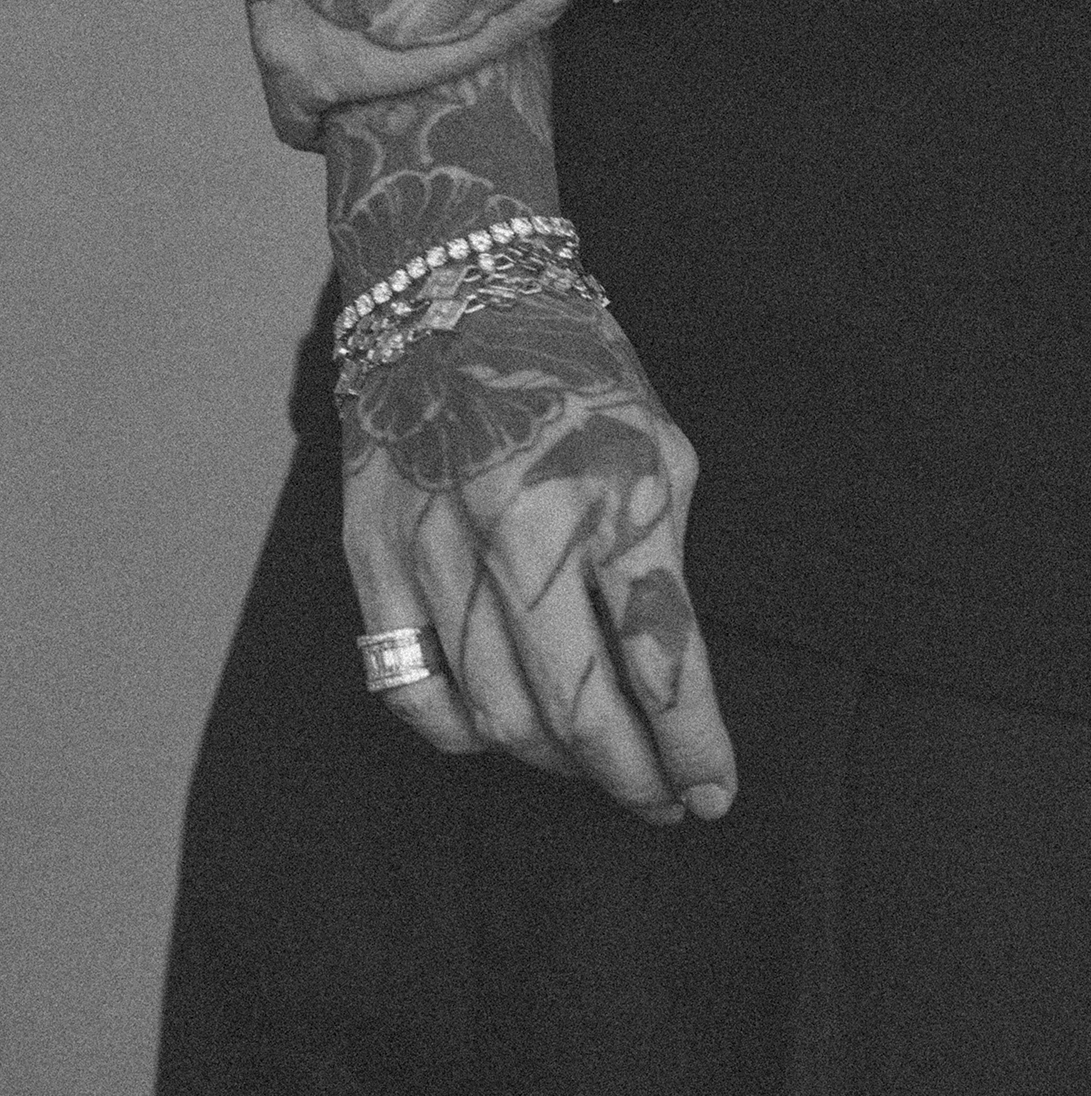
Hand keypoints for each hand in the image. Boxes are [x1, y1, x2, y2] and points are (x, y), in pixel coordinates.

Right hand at [341, 294, 738, 825]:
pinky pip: (409, 687)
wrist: (452, 294)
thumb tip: (663, 674)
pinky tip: (498, 729)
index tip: (713, 794)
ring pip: (494, 713)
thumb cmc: (574, 371)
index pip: (664, 661)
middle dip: (632, 778)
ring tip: (592, 764)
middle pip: (577, 710)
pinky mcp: (372, 553)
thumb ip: (663, 559)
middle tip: (660, 800)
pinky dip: (461, 731)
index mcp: (611, 493)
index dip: (696, 748)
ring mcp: (433, 544)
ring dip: (556, 763)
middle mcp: (518, 526)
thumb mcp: (660, 446)